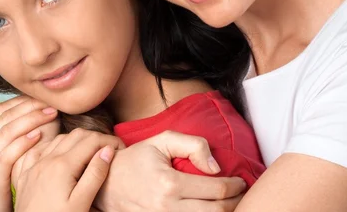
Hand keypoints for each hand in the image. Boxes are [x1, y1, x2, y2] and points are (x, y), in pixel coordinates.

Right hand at [0, 96, 58, 211]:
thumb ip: (9, 141)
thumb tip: (33, 121)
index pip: (1, 110)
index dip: (23, 101)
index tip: (43, 98)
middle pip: (5, 116)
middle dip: (30, 106)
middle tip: (51, 103)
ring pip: (7, 131)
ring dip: (32, 119)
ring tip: (51, 114)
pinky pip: (8, 154)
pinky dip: (24, 142)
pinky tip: (40, 136)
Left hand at [14, 129, 120, 211]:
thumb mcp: (82, 203)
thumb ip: (95, 175)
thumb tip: (107, 150)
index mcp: (62, 165)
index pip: (91, 141)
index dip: (110, 141)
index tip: (122, 149)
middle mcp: (46, 160)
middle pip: (76, 135)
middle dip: (95, 138)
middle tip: (109, 150)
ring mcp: (34, 165)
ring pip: (58, 139)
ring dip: (76, 140)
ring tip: (90, 152)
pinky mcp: (26, 174)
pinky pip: (39, 149)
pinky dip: (52, 144)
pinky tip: (59, 151)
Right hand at [95, 130, 246, 211]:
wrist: (106, 183)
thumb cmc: (136, 160)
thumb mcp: (162, 141)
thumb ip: (193, 145)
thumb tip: (215, 167)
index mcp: (169, 183)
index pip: (216, 189)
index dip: (235, 186)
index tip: (240, 181)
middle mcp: (167, 207)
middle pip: (217, 211)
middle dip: (236, 202)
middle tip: (240, 194)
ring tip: (230, 203)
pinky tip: (212, 210)